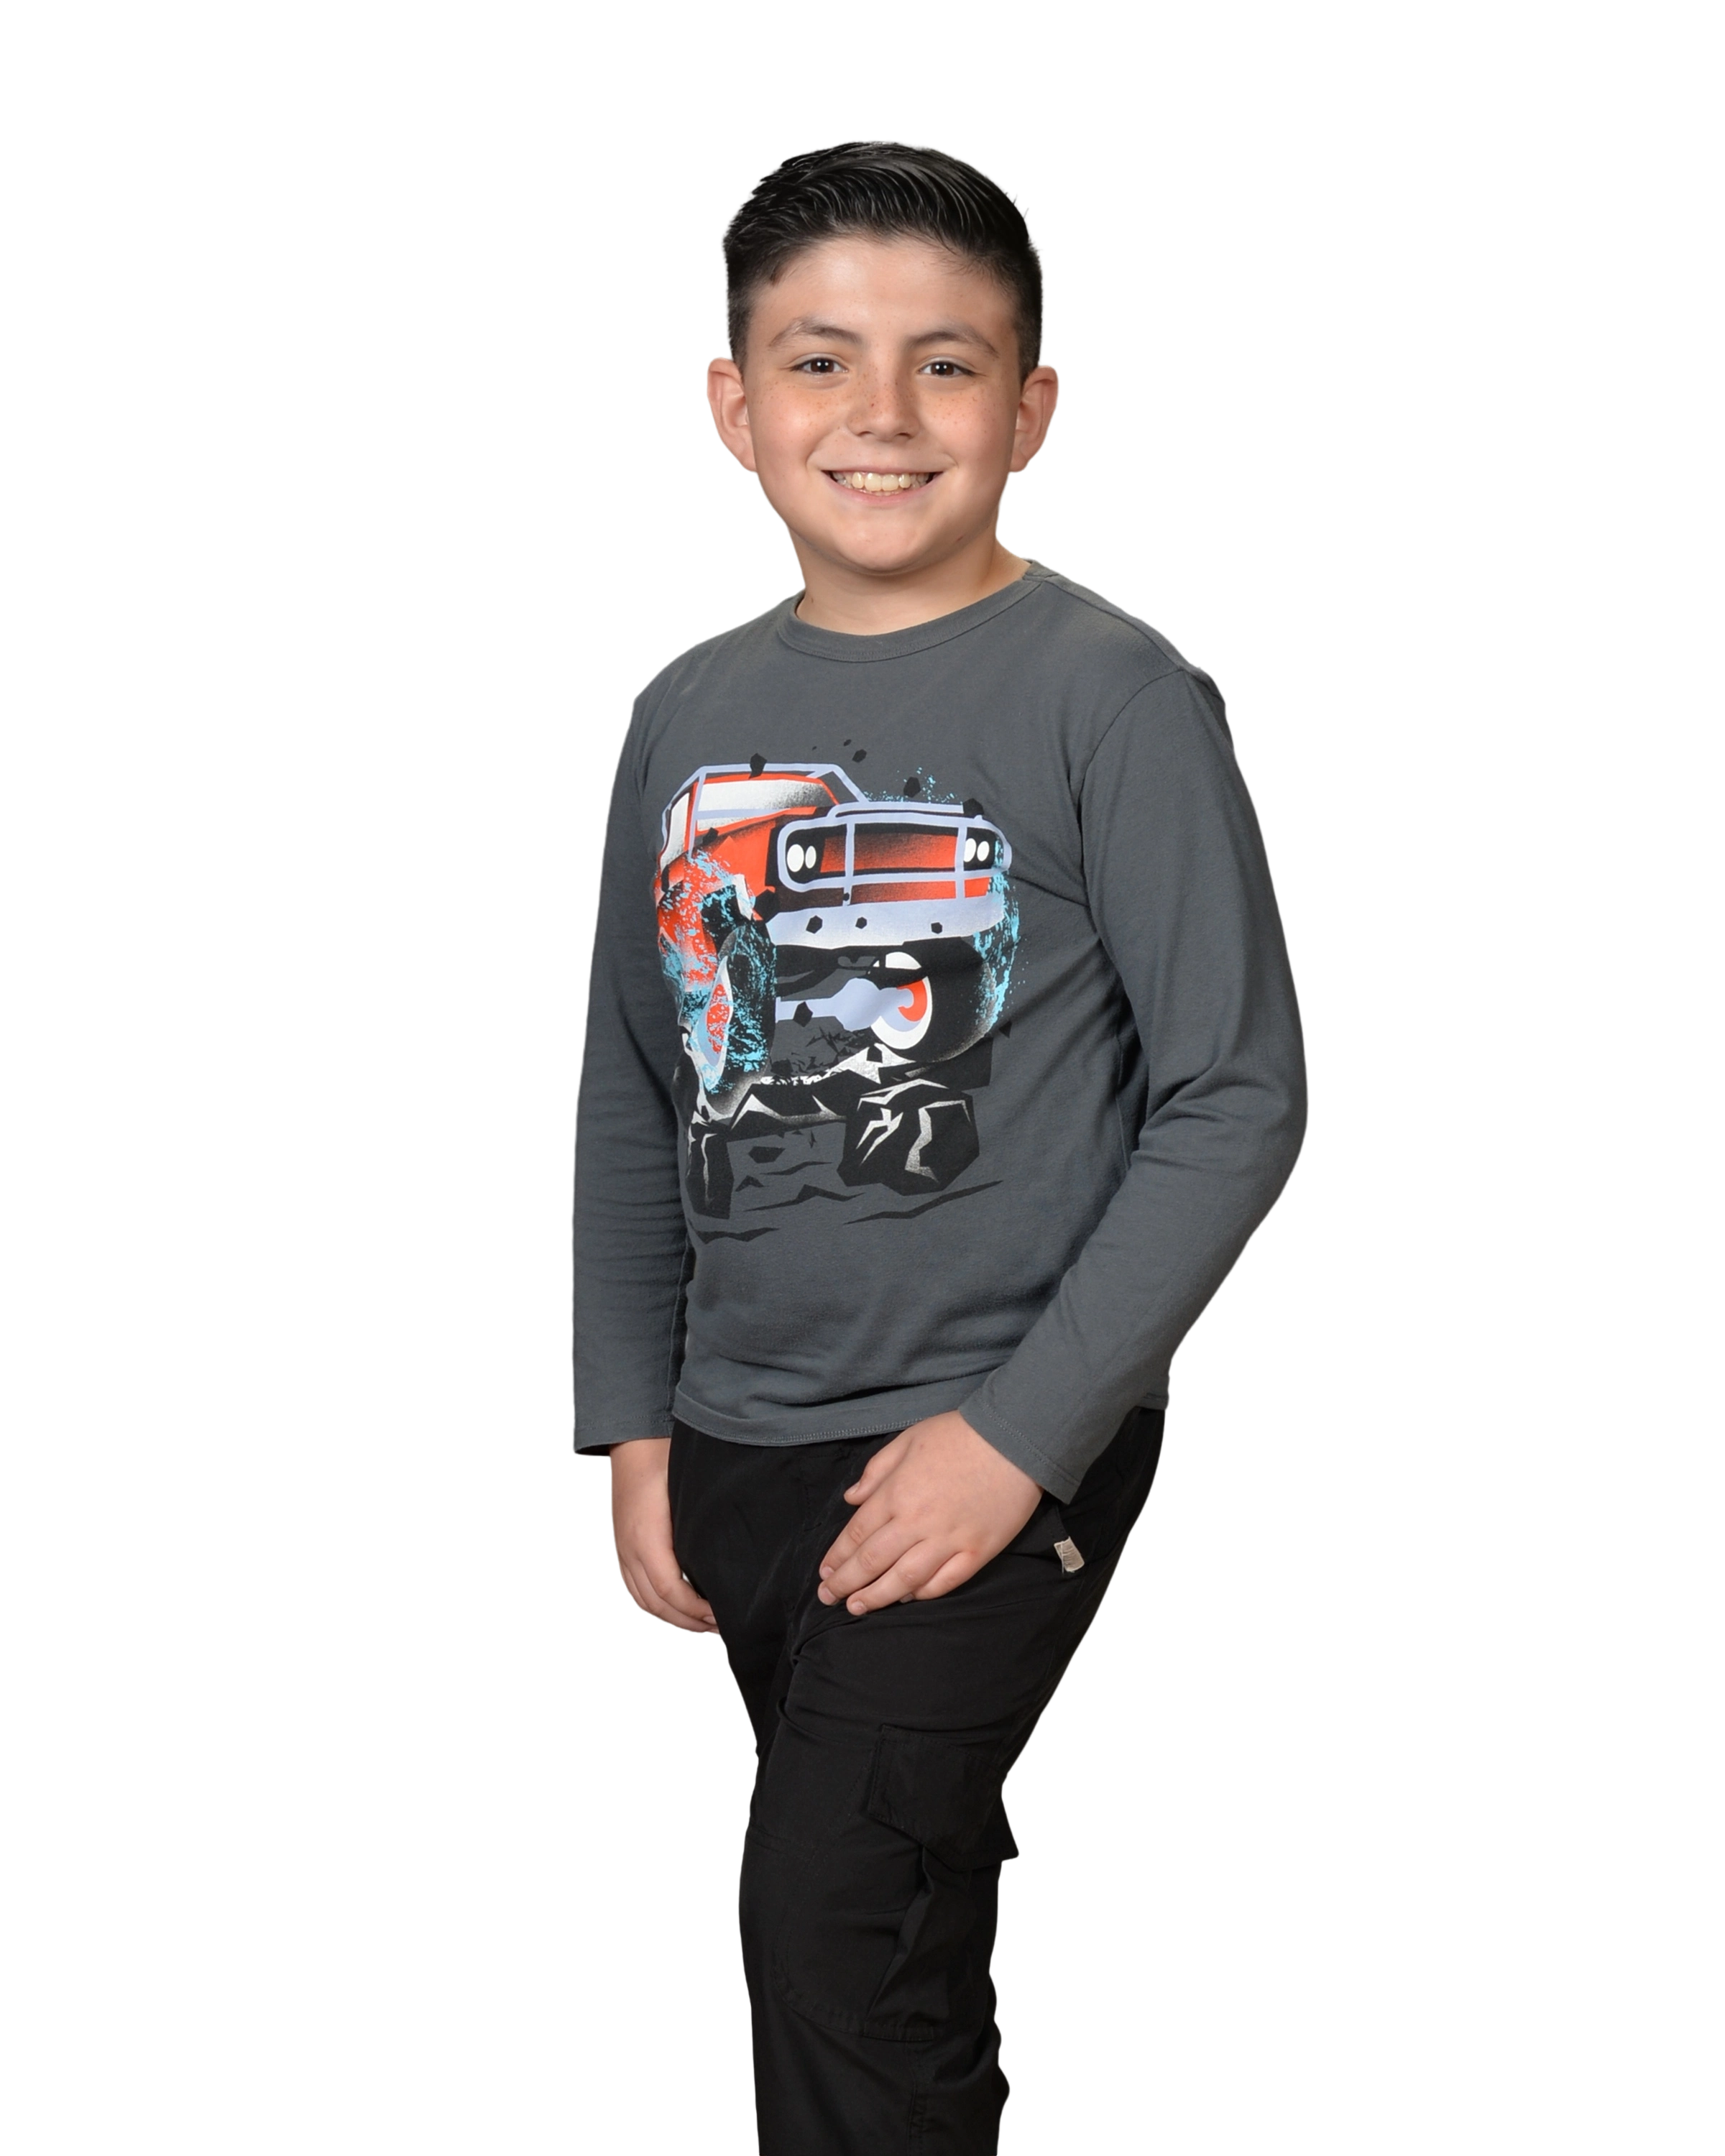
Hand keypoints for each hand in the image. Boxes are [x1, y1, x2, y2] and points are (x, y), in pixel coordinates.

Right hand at [608, 1437, 718, 1636]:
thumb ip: (704, 1518)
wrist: (633, 1440)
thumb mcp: (687, 1485)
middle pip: (657, 1605)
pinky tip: (678, 1608)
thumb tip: (733, 1547)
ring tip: (703, 1624)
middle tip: (721, 1627)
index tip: (721, 1615)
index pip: (670, 1590)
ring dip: (673, 1619)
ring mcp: (622, 1551)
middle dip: (689, 1622)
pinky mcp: (622, 1549)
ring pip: (643, 1602)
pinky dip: (656, 1607)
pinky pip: (634, 1590)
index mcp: (646, 1536)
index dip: (696, 1610)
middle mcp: (629, 1549)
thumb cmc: (663, 1457)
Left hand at [815, 1410, 1042, 1615]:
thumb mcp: (908, 1439)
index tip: (824, 1572)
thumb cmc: (959, 1434)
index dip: (838, 1556)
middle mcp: (917, 1522)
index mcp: (897, 1492)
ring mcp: (949, 1540)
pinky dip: (923, 1594)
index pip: (858, 1533)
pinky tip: (907, 1599)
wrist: (1014, 1438)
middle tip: (829, 1598)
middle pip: (873, 1560)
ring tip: (858, 1609)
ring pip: (905, 1579)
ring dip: (877, 1597)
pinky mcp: (977, 1551)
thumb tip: (850, 1498)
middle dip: (847, 1583)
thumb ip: (876, 1470)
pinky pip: (945, 1582)